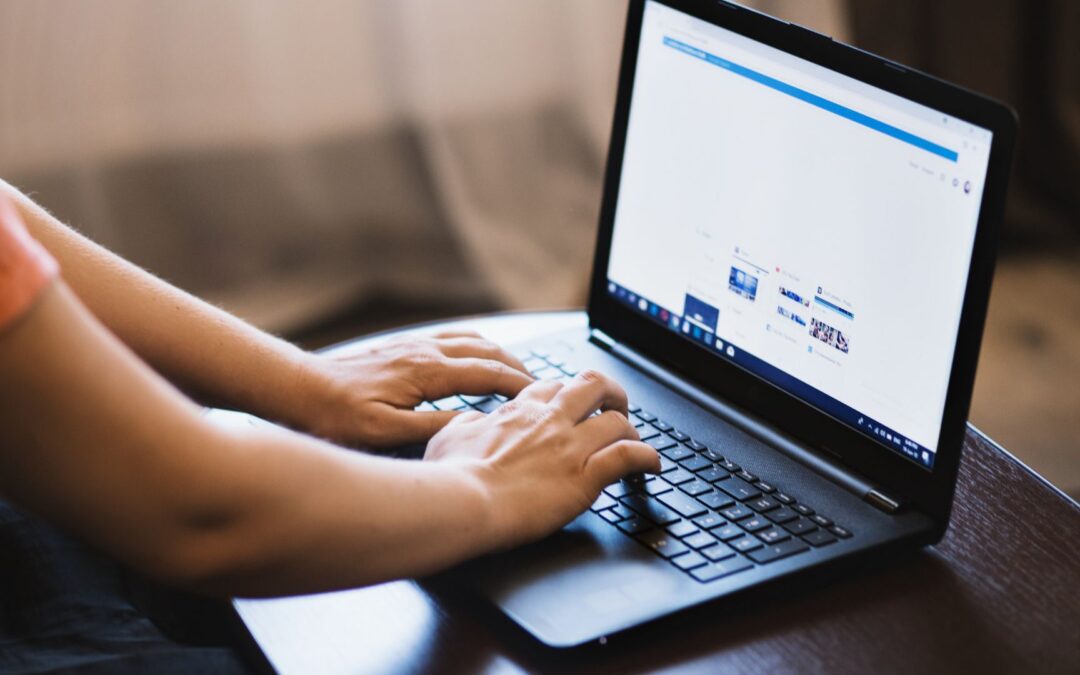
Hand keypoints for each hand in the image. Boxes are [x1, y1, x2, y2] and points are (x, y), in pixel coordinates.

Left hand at [296, 330, 533, 446]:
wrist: (299, 388)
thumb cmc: (337, 415)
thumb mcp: (389, 433)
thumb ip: (437, 427)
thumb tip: (477, 424)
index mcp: (427, 372)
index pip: (489, 373)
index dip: (521, 386)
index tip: (544, 397)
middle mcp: (425, 350)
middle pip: (487, 351)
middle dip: (518, 366)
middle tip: (541, 386)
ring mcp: (414, 344)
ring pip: (471, 339)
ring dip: (499, 353)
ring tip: (517, 371)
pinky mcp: (402, 346)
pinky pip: (451, 337)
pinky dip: (475, 345)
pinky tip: (475, 355)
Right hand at [424, 370, 660, 547]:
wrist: (461, 502)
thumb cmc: (448, 476)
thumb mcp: (448, 437)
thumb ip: (468, 424)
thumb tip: (475, 421)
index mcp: (518, 412)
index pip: (552, 387)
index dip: (566, 394)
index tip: (570, 406)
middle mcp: (549, 422)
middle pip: (592, 386)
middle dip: (610, 393)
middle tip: (615, 407)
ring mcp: (570, 447)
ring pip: (617, 420)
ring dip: (630, 430)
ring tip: (634, 441)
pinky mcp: (585, 477)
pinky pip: (629, 456)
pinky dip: (647, 458)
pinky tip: (652, 466)